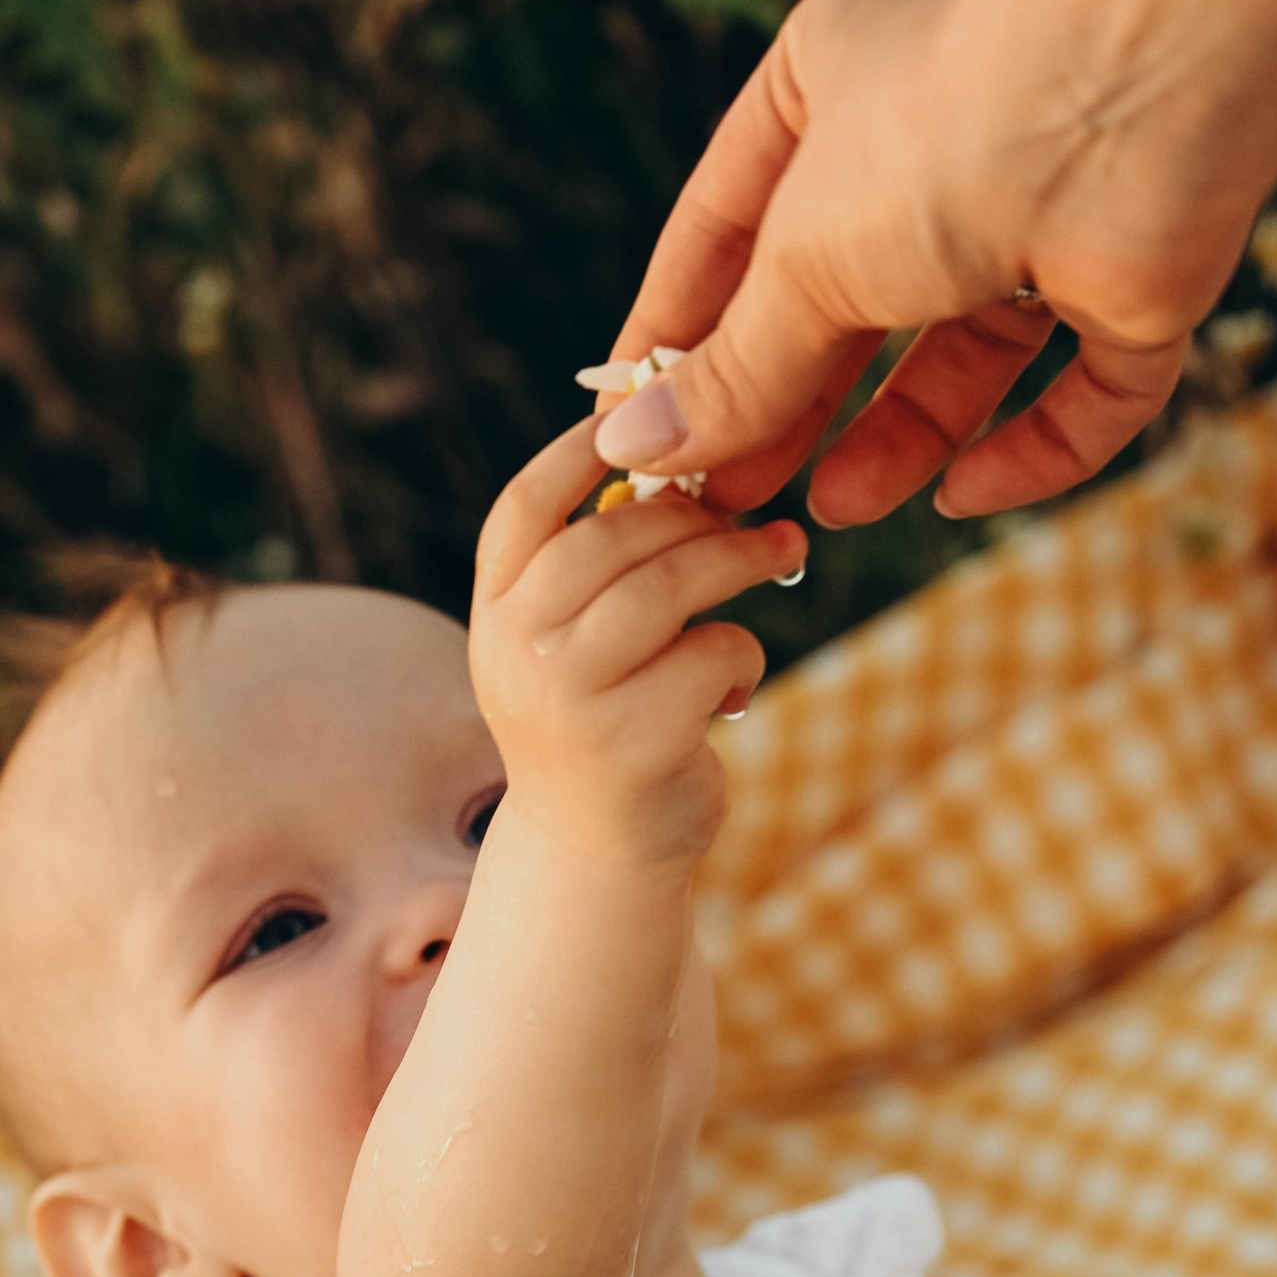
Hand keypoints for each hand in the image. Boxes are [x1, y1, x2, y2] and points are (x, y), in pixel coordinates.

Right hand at [468, 419, 804, 864]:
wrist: (595, 857)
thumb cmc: (601, 724)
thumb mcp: (569, 643)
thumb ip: (597, 568)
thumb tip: (685, 463)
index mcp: (495, 613)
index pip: (526, 507)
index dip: (582, 453)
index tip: (648, 419)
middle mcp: (516, 651)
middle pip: (613, 536)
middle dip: (696, 513)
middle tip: (751, 514)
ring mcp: (569, 698)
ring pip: (669, 585)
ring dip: (739, 560)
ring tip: (780, 553)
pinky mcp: (633, 742)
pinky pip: (716, 653)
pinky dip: (743, 658)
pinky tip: (732, 691)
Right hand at [589, 0, 1217, 529]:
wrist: (1133, 99)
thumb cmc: (937, 132)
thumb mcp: (800, 265)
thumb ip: (730, 368)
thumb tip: (637, 450)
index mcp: (836, 70)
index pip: (730, 222)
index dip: (681, 331)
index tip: (633, 429)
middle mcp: (941, 132)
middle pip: (848, 302)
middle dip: (791, 405)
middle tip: (729, 498)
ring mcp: (1045, 207)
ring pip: (963, 353)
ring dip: (900, 439)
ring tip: (831, 512)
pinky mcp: (1134, 277)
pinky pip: (1083, 388)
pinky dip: (1032, 450)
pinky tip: (963, 497)